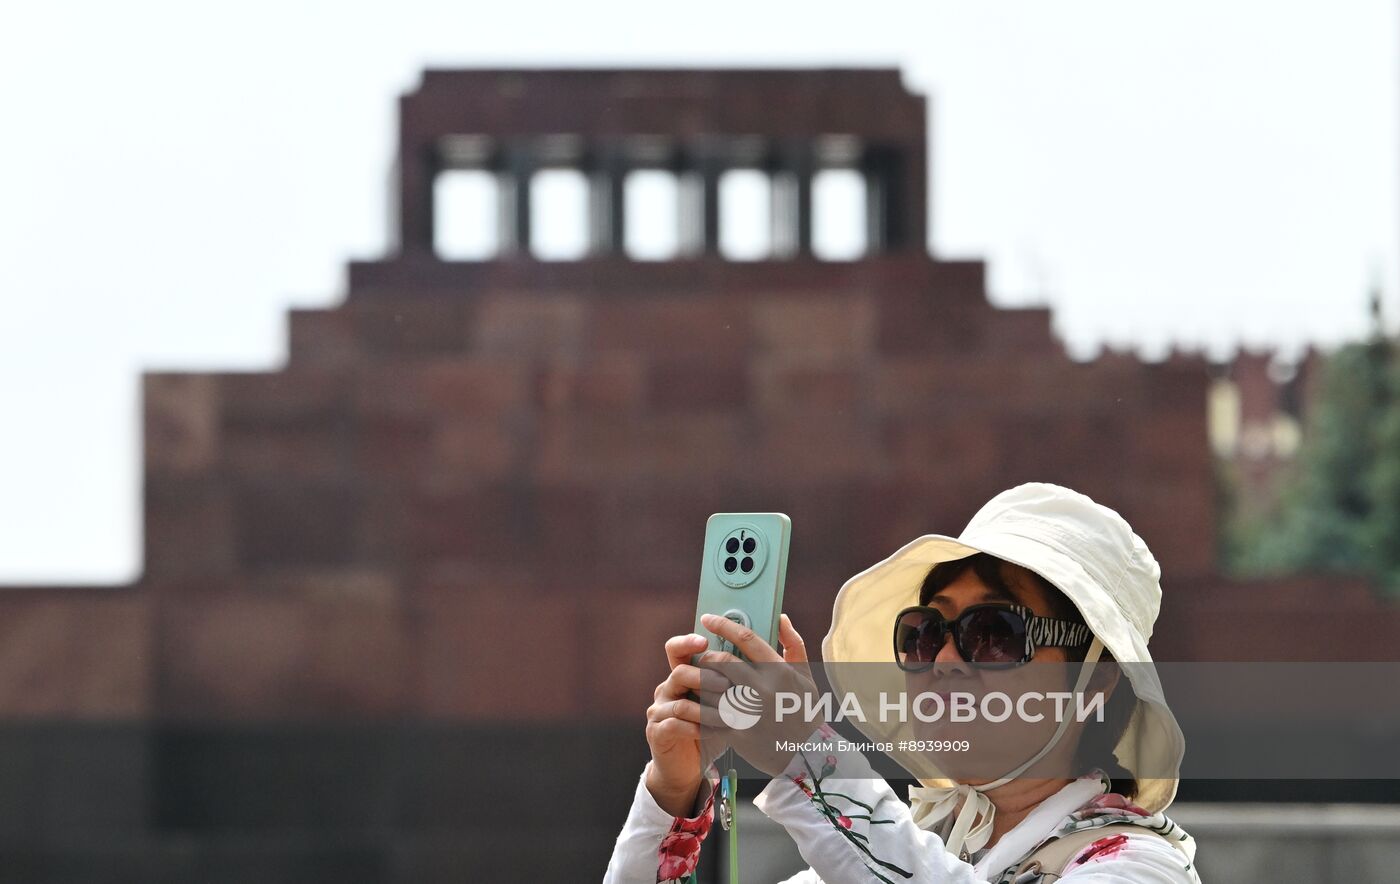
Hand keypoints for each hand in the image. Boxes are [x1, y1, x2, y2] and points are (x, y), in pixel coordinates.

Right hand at [644, 632, 731, 815]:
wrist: (688, 766)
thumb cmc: (711, 729)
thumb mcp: (725, 704)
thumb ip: (735, 680)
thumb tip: (759, 657)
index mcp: (683, 676)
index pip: (678, 649)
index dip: (688, 641)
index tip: (705, 641)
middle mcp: (667, 689)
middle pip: (680, 671)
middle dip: (705, 676)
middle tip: (727, 685)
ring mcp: (659, 710)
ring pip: (680, 701)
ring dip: (705, 708)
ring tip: (727, 716)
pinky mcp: (658, 732)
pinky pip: (674, 725)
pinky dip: (695, 728)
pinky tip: (711, 732)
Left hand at [694, 613, 820, 776]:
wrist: (807, 757)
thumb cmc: (806, 713)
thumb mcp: (806, 678)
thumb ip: (793, 645)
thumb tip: (781, 617)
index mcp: (780, 672)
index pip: (746, 638)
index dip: (723, 625)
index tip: (708, 618)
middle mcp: (763, 689)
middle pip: (722, 660)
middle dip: (707, 655)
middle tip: (702, 656)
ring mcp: (749, 712)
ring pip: (710, 686)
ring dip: (701, 680)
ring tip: (699, 679)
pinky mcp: (736, 732)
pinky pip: (709, 713)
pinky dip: (701, 705)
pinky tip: (699, 703)